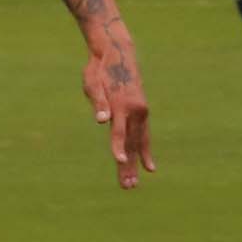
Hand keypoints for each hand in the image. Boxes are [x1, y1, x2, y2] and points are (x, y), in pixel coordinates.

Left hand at [82, 32, 153, 190]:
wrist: (118, 55)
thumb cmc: (100, 70)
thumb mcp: (92, 82)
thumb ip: (98, 102)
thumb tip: (101, 121)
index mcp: (121, 104)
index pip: (118, 131)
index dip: (117, 147)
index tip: (118, 161)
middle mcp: (135, 111)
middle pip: (130, 143)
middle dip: (127, 166)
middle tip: (127, 187)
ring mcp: (141, 113)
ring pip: (138, 143)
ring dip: (135, 165)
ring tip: (132, 184)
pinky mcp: (142, 114)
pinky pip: (144, 137)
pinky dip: (145, 152)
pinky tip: (149, 168)